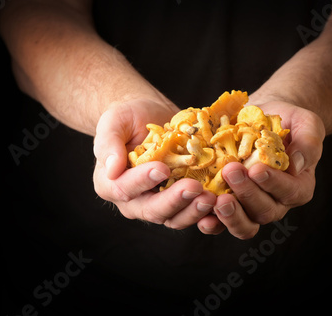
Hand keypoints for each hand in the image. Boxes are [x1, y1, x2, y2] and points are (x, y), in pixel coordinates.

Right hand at [93, 99, 216, 228]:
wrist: (150, 115)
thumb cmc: (127, 117)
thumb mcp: (113, 122)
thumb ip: (108, 144)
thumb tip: (111, 169)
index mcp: (112, 184)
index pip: (125, 189)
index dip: (142, 181)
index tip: (161, 168)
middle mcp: (135, 200)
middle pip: (153, 210)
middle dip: (175, 201)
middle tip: (195, 188)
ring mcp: (161, 202)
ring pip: (176, 217)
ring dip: (194, 210)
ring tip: (212, 197)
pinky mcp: (183, 199)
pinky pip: (195, 212)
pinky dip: (209, 213)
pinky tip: (223, 204)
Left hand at [197, 101, 324, 238]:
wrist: (260, 118)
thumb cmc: (286, 121)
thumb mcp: (305, 123)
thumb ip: (308, 141)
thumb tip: (298, 163)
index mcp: (298, 187)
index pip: (289, 192)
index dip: (273, 184)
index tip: (256, 169)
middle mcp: (276, 203)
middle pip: (264, 211)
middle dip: (246, 194)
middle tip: (230, 172)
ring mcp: (250, 207)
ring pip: (244, 224)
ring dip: (229, 215)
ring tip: (215, 199)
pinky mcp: (229, 205)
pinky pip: (220, 221)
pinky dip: (211, 220)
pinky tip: (200, 210)